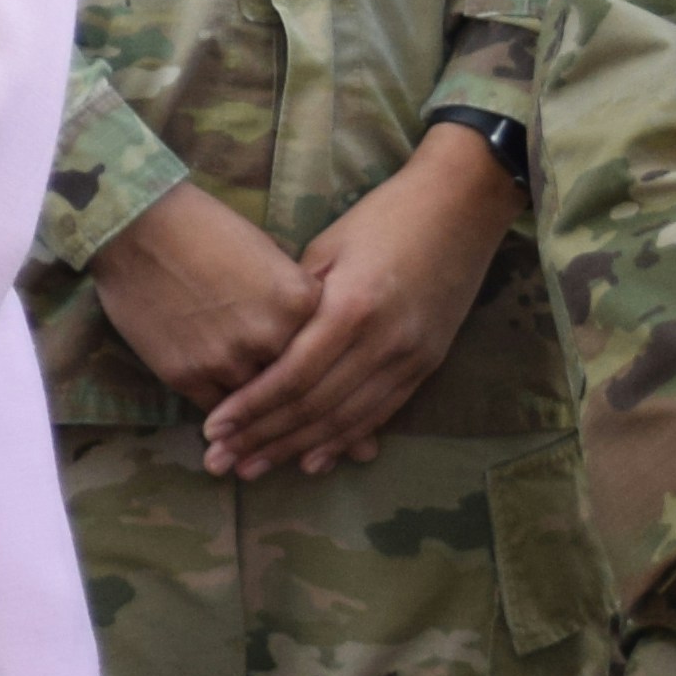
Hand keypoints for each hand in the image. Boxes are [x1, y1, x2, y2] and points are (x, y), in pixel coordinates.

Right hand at [88, 181, 315, 415]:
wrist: (136, 228)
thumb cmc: (204, 227)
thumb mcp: (267, 254)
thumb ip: (291, 297)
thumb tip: (303, 330)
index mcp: (300, 301)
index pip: (327, 347)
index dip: (323, 361)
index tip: (324, 375)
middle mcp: (271, 336)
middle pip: (296, 381)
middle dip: (294, 393)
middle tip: (301, 413)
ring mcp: (227, 360)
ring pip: (257, 403)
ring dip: (258, 409)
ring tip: (261, 421)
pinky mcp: (187, 375)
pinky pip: (218, 410)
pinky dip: (225, 415)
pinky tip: (227, 417)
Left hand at [194, 127, 520, 478]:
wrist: (462, 207)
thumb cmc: (383, 217)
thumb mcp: (327, 248)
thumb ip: (295, 301)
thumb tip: (258, 346)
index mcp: (351, 307)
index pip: (291, 375)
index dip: (250, 408)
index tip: (212, 428)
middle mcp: (383, 341)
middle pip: (314, 406)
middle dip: (263, 438)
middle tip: (221, 462)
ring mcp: (410, 357)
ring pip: (345, 420)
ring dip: (296, 448)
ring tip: (253, 469)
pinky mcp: (427, 364)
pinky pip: (380, 414)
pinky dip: (343, 440)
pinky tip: (312, 460)